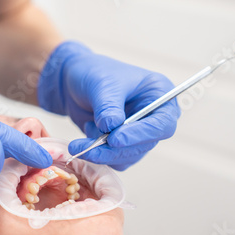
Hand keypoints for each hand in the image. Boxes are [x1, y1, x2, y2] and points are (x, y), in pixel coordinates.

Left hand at [38, 41, 180, 169]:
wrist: (73, 82)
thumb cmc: (93, 73)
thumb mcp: (101, 85)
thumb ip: (108, 107)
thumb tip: (111, 127)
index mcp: (160, 96)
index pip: (162, 124)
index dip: (140, 135)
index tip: (115, 139)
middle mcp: (153, 117)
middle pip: (145, 145)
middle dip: (115, 149)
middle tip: (89, 149)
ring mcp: (138, 133)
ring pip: (128, 156)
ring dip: (103, 155)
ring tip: (78, 145)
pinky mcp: (122, 145)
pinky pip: (115, 160)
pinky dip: (98, 156)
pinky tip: (83, 142)